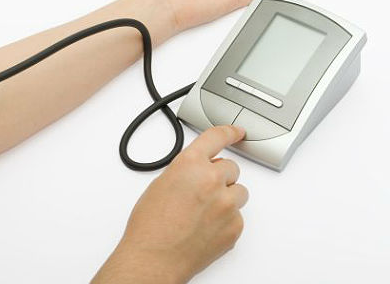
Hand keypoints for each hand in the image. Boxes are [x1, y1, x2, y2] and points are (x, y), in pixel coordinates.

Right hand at [93, 126, 247, 283]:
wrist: (155, 257)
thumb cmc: (150, 225)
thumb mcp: (161, 184)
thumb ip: (185, 171)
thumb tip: (197, 172)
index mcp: (190, 164)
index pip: (216, 137)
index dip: (229, 132)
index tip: (237, 132)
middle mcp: (212, 180)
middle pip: (231, 168)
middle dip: (219, 177)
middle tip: (202, 193)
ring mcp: (226, 204)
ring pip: (238, 192)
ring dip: (225, 198)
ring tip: (202, 213)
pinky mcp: (235, 227)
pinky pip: (238, 216)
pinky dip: (226, 221)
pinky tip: (206, 228)